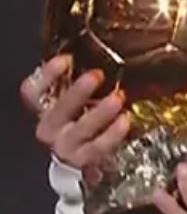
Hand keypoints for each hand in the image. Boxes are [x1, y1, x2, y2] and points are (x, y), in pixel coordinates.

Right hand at [21, 55, 130, 171]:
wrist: (89, 158)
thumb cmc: (84, 119)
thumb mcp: (77, 98)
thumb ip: (79, 80)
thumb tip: (99, 53)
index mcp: (44, 108)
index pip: (34, 91)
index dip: (47, 75)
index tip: (66, 59)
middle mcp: (51, 128)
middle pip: (56, 111)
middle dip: (76, 92)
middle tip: (96, 76)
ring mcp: (66, 146)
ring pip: (79, 130)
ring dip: (99, 113)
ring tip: (117, 98)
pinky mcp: (85, 160)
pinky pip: (97, 148)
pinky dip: (112, 134)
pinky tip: (124, 121)